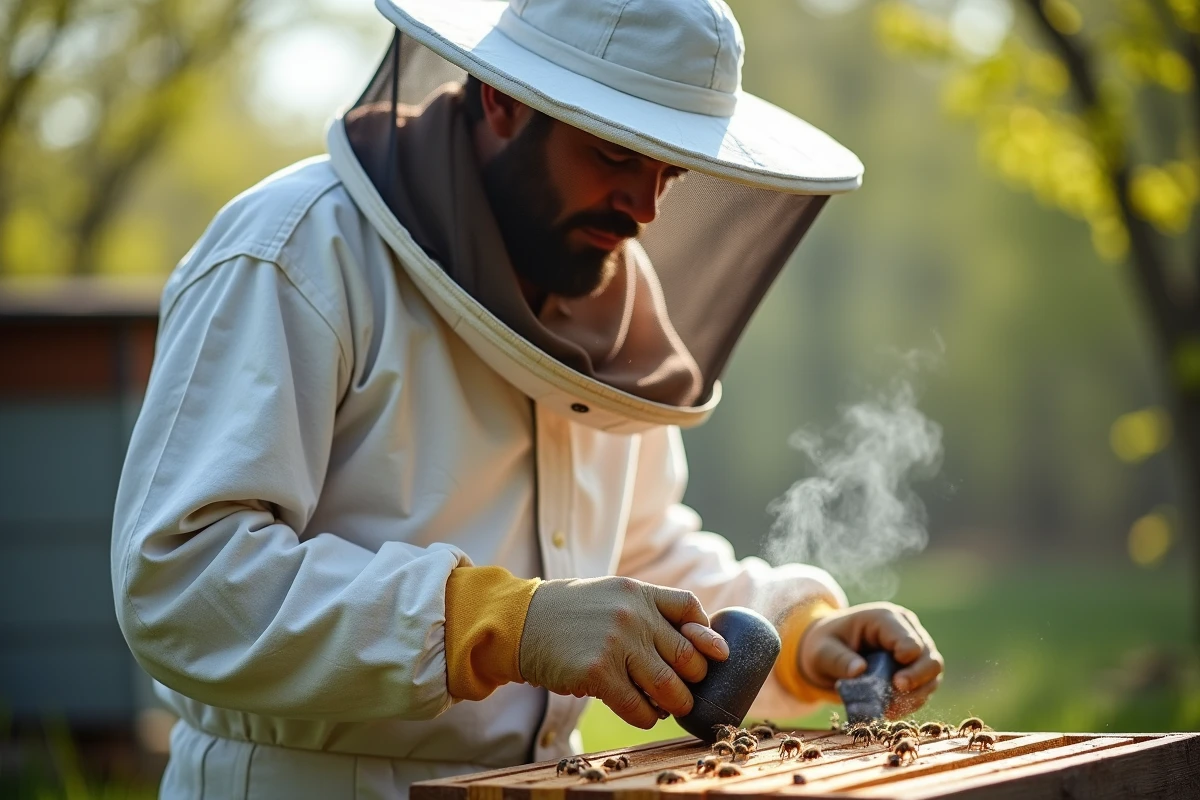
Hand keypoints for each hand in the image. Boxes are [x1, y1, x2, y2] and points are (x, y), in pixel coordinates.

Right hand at [518, 576, 729, 728]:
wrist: (521, 623)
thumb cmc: (572, 616)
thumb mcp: (612, 597)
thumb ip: (650, 613)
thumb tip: (701, 645)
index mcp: (638, 592)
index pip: (691, 608)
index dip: (706, 635)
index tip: (706, 654)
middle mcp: (632, 615)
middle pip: (688, 655)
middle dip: (693, 679)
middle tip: (683, 688)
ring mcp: (615, 643)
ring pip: (670, 687)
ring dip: (675, 703)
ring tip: (666, 704)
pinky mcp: (597, 673)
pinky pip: (639, 708)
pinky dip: (648, 717)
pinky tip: (642, 713)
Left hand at [797, 602, 942, 717]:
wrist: (828, 653)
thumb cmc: (825, 645)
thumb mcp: (822, 650)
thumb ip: (838, 659)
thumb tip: (859, 671)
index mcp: (885, 619)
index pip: (908, 639)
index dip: (908, 659)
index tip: (897, 681)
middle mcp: (906, 631)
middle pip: (929, 657)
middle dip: (917, 679)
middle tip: (896, 695)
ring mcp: (914, 652)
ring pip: (931, 676)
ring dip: (915, 696)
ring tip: (889, 709)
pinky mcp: (915, 671)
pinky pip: (923, 690)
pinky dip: (910, 703)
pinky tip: (890, 711)